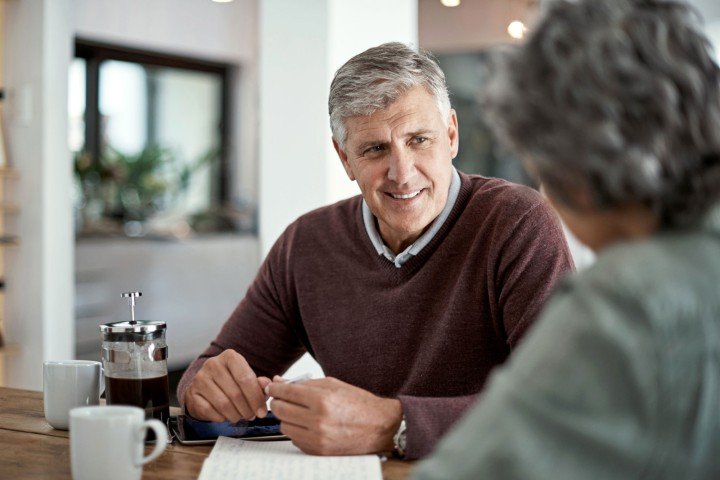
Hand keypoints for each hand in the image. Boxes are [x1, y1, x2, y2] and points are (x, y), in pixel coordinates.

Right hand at [184, 349, 271, 422]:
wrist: (205, 384)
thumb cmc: (231, 381)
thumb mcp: (247, 377)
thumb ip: (260, 383)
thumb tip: (266, 385)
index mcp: (230, 356)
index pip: (246, 379)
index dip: (256, 398)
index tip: (262, 410)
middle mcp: (213, 364)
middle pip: (235, 393)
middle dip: (247, 409)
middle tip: (252, 416)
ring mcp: (200, 379)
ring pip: (223, 404)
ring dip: (235, 415)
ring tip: (240, 416)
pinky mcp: (192, 393)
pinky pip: (209, 411)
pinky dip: (221, 417)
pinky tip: (226, 416)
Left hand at [266, 376, 402, 455]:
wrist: (380, 426)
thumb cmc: (359, 403)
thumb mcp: (333, 385)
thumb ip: (304, 383)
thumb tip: (280, 382)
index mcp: (322, 400)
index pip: (286, 393)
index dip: (275, 389)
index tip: (272, 387)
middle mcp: (318, 421)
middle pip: (280, 410)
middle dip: (278, 402)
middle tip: (283, 399)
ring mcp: (317, 439)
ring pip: (284, 426)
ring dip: (287, 418)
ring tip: (298, 412)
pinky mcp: (318, 451)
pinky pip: (294, 440)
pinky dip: (297, 431)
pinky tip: (308, 424)